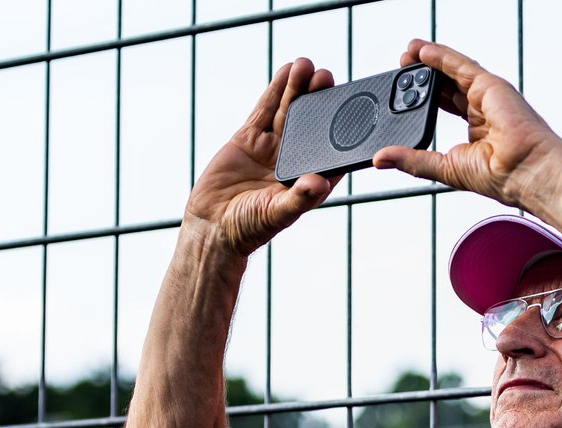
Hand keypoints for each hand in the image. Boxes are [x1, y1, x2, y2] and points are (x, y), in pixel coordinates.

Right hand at [185, 58, 340, 259]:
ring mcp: (272, 147)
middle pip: (311, 123)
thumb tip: (320, 184)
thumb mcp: (277, 213)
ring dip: (298, 88)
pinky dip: (275, 92)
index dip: (340, 127)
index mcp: (310, 179)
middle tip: (326, 76)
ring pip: (288, 112)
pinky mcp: (249, 139)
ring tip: (306, 64)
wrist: (212, 226)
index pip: (331, 149)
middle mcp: (295, 160)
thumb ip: (299, 198)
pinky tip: (286, 72)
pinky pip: (265, 111)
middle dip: (318, 99)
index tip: (349, 105)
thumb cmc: (249, 228)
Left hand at [373, 40, 561, 209]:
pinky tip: (420, 51)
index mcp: (475, 130)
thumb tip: (381, 159)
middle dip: (422, 76)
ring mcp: (487, 96)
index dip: (424, 97)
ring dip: (427, 60)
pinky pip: (461, 65)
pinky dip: (440, 56)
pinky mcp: (490, 85)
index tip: (403, 94)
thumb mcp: (444, 167)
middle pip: (446, 85)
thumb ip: (412, 160)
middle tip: (399, 69)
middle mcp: (482, 109)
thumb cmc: (499, 177)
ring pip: (452, 71)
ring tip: (404, 55)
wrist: (526, 172)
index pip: (445, 105)